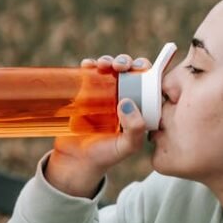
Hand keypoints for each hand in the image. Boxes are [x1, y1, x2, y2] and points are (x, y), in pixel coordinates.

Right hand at [46, 53, 151, 196]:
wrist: (76, 162)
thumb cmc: (105, 156)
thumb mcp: (126, 147)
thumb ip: (135, 130)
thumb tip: (127, 102)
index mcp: (139, 107)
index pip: (147, 82)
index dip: (145, 70)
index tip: (139, 68)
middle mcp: (123, 97)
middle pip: (128, 71)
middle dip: (125, 62)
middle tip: (119, 66)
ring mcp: (103, 94)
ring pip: (109, 69)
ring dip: (108, 60)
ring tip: (103, 64)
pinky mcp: (84, 93)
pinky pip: (88, 74)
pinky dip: (89, 65)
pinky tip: (87, 64)